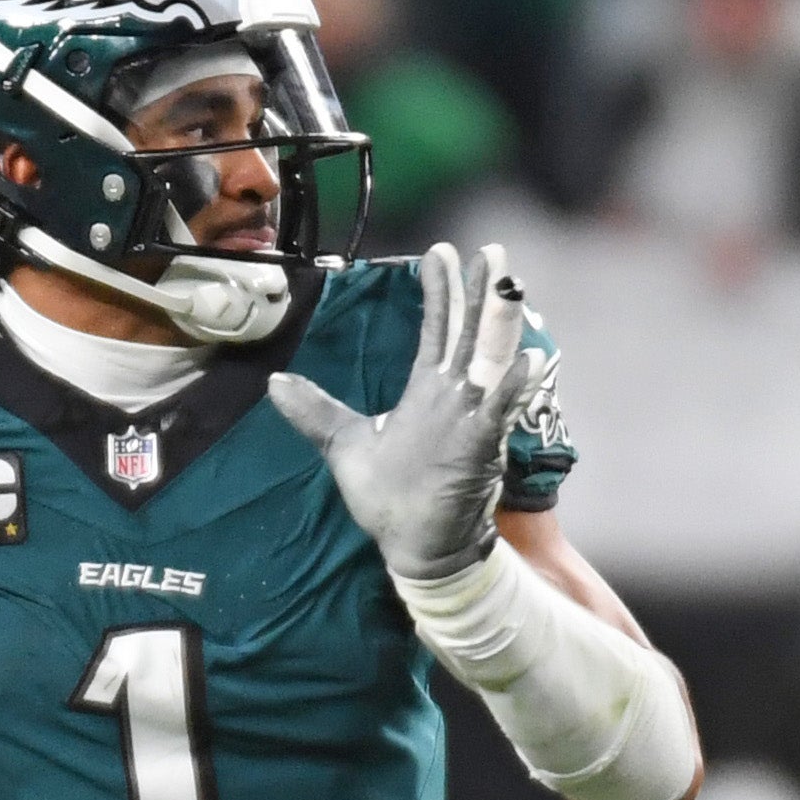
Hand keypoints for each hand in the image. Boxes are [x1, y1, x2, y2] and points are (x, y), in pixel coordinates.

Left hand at [265, 240, 536, 584]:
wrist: (412, 548)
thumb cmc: (387, 500)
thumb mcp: (344, 446)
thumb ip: (314, 412)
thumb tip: (275, 383)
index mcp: (426, 391)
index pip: (437, 329)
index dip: (440, 291)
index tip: (438, 252)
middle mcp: (453, 397)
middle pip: (470, 332)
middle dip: (480, 292)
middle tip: (494, 251)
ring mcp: (469, 420)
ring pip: (489, 361)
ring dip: (500, 325)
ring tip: (510, 286)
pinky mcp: (478, 448)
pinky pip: (498, 411)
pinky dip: (510, 387)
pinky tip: (525, 359)